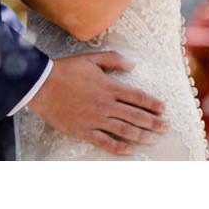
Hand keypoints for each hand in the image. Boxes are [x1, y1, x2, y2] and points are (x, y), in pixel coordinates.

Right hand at [29, 51, 168, 156]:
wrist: (42, 85)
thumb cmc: (66, 70)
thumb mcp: (92, 58)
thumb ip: (114, 60)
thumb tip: (132, 65)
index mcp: (109, 87)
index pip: (137, 97)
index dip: (153, 104)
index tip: (164, 109)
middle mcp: (106, 104)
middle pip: (135, 115)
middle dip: (153, 122)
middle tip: (166, 128)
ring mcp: (95, 119)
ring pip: (124, 130)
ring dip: (141, 136)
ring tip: (154, 140)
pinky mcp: (83, 131)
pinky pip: (105, 142)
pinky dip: (118, 147)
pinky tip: (129, 150)